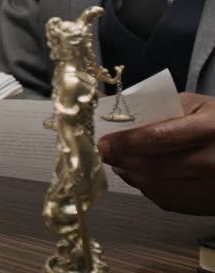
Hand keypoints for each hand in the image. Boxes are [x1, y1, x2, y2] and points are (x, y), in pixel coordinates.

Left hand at [97, 92, 214, 214]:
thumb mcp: (197, 104)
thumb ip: (160, 107)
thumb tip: (115, 108)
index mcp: (209, 129)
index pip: (158, 138)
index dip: (126, 142)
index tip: (104, 142)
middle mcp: (213, 160)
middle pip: (154, 166)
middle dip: (122, 160)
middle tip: (105, 153)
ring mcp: (212, 186)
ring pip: (158, 187)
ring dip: (131, 176)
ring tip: (118, 164)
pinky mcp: (208, 203)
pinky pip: (169, 201)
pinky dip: (148, 189)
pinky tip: (138, 177)